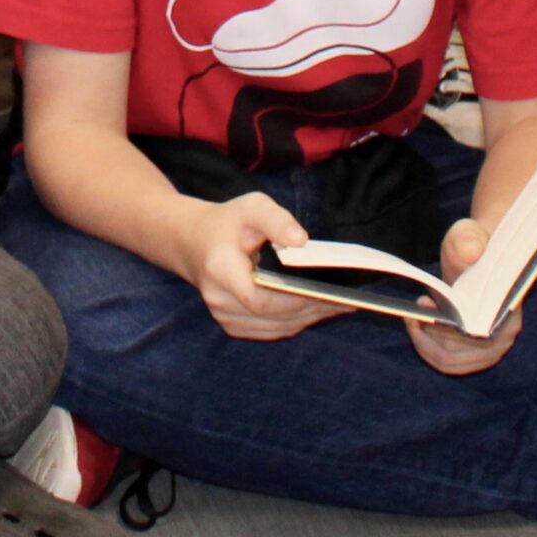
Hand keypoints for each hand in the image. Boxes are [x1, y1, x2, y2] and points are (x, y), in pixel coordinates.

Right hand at [186, 193, 334, 341]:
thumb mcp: (249, 207)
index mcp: (219, 269)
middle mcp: (219, 299)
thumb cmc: (226, 223)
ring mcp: (224, 317)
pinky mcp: (232, 325)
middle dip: (311, 309)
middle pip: (273, 316)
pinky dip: (295, 322)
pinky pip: (271, 330)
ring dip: (308, 319)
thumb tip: (302, 241)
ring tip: (337, 306)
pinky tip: (315, 310)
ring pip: (276, 327)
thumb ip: (275, 219)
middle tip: (345, 301)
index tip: (327, 293)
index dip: (294, 300)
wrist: (191, 241)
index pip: (260, 299)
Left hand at [407, 216, 522, 374]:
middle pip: (455, 356)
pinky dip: (429, 346)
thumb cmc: (473, 245)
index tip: (424, 301)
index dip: (441, 329)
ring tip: (416, 315)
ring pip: (449, 362)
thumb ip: (467, 240)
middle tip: (417, 306)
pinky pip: (449, 362)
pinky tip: (421, 323)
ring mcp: (491, 348)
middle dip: (427, 333)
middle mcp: (503, 337)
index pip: (471, 342)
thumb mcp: (467, 236)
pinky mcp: (478, 351)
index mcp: (507, 315)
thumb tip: (470, 250)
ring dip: (425, 340)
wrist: (480, 253)